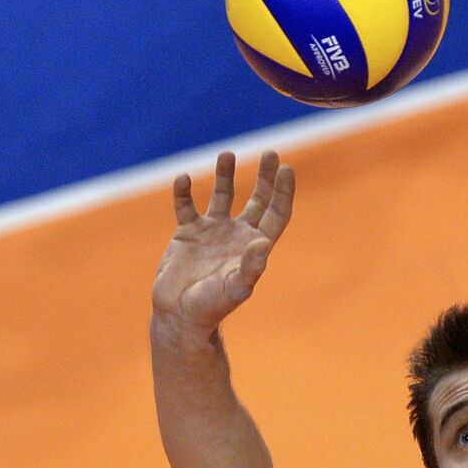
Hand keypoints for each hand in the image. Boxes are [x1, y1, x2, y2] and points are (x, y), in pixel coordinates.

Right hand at [152, 150, 293, 334]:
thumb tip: (263, 243)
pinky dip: (184, 191)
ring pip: (223, 195)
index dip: (283, 192)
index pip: (276, 213)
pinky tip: (184, 178)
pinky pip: (186, 205)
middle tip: (271, 152)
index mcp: (254, 246)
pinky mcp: (186, 233)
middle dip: (265, 176)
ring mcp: (212, 231)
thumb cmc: (212, 307)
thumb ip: (250, 267)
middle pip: (257, 199)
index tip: (287, 169)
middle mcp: (237, 234)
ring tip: (227, 154)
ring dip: (226, 175)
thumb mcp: (235, 288)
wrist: (180, 316)